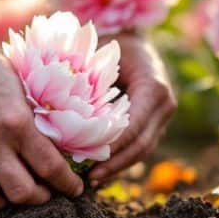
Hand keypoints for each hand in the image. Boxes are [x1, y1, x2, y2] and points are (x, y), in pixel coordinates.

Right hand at [0, 0, 82, 208]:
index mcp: (17, 121)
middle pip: (21, 193)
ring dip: (4, 202)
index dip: (67, 185)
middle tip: (45, 194)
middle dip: (40, 200)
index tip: (74, 190)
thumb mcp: (19, 82)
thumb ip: (34, 113)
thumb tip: (59, 137)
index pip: (50, 167)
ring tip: (11, 193)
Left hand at [89, 33, 175, 184]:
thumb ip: (84, 79)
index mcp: (153, 86)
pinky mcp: (155, 122)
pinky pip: (140, 145)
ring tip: (93, 180)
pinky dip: (121, 159)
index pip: (135, 125)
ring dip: (119, 166)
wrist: (131, 36)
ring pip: (143, 149)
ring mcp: (162, 115)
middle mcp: (164, 103)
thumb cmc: (108, 43)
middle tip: (90, 179)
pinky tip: (101, 171)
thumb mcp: (98, 55)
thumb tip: (54, 108)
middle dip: (116, 164)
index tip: (93, 163)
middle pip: (142, 144)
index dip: (115, 147)